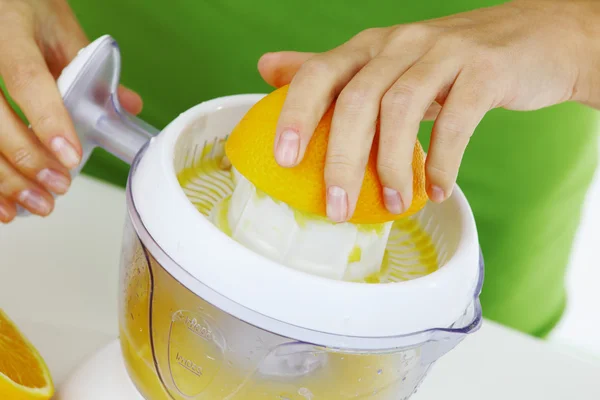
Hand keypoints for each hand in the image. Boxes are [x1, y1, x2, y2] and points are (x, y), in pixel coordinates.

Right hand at [0, 0, 142, 222]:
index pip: (26, 78)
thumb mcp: (57, 24)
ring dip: (3, 179)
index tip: (71, 157)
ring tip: (35, 205)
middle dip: (26, 160)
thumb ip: (86, 66)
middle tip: (57, 188)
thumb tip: (129, 105)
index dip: (47, 121)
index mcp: (8, 29)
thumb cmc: (22, 5)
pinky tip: (3, 205)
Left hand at [258, 0, 598, 222]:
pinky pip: (457, 120)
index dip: (296, 113)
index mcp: (369, 46)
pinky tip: (438, 190)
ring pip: (402, 109)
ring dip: (392, 166)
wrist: (532, 40)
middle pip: (358, 100)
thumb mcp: (385, 63)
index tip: (283, 160)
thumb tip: (266, 67)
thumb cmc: (448, 63)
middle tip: (337, 207)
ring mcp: (444, 53)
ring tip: (393, 205)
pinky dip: (443, 161)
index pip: (319, 73)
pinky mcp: (485, 69)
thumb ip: (330, 72)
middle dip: (342, 159)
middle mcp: (400, 43)